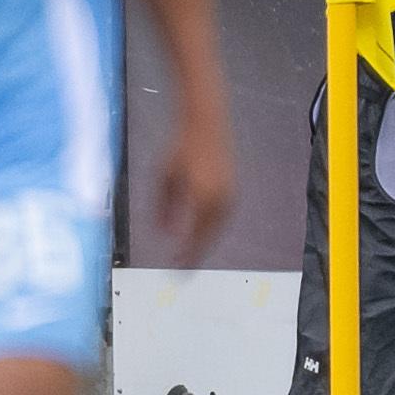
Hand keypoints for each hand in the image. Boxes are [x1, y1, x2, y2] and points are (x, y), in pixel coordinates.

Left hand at [153, 104, 236, 265]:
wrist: (206, 124)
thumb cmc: (180, 149)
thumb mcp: (163, 177)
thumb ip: (162, 207)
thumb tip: (162, 234)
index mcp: (202, 199)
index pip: (194, 238)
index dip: (185, 257)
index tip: (176, 269)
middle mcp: (220, 201)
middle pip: (208, 238)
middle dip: (196, 254)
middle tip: (183, 268)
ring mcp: (230, 196)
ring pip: (217, 229)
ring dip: (205, 242)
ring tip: (191, 254)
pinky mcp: (232, 191)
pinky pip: (221, 219)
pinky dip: (211, 230)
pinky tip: (201, 232)